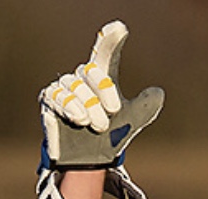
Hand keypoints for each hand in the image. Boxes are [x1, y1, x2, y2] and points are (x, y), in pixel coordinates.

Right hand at [35, 21, 164, 198]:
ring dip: (90, 106)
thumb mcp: (131, 122)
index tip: (120, 28)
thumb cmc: (110, 136)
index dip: (111, 39)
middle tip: (113, 112)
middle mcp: (81, 78)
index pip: (106, 52)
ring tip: (96, 125)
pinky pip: (58, 96)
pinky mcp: (48, 100)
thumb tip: (158, 92)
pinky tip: (79, 119)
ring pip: (76, 86)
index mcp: (102, 77)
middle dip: (104, 91)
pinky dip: (70, 107)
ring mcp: (64, 88)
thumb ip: (146, 106)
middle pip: (91, 71)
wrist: (91, 161)